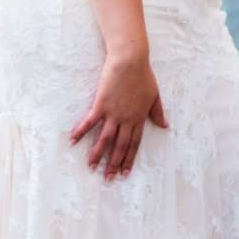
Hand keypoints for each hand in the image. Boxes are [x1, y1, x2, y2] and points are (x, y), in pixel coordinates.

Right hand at [68, 51, 168, 179]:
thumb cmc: (143, 75)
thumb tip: (165, 125)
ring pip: (105, 139)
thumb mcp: (155, 95)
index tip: (125, 173)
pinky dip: (81, 132)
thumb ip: (158, 112)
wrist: (130, 60)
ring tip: (91, 166)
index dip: (129, 159)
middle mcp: (126, 120)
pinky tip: (73, 141)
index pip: (134, 144)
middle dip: (113, 163)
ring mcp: (113, 113)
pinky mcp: (101, 104)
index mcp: (139, 118)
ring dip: (97, 154)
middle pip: (119, 146)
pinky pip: (90, 122)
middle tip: (107, 178)